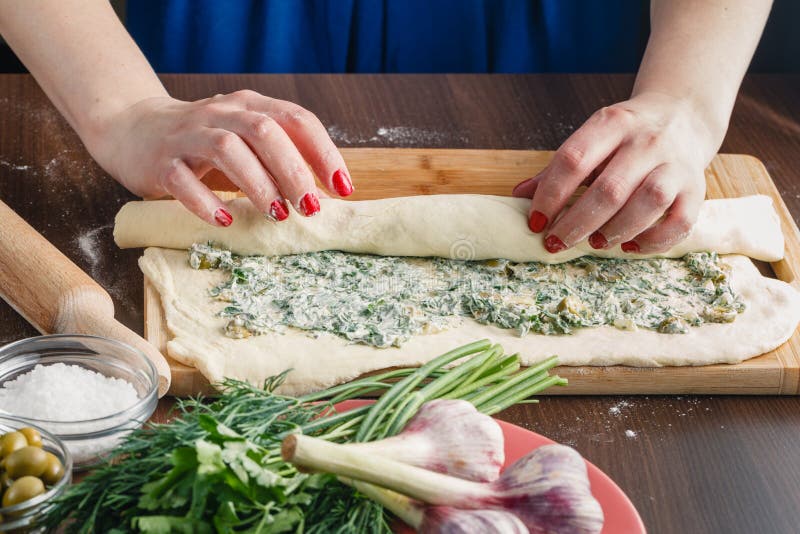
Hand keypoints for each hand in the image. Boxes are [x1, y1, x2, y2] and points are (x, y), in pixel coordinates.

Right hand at [88, 90, 352, 225]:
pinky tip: (224, 220)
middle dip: (293, 171)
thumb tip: (326, 191)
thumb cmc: (206, 143)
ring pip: (227, 149)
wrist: (133, 131)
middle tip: (311, 207)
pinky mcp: (161, 162)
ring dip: (257, 184)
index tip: (342, 187)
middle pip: (264, 131)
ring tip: (276, 215)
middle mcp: (221, 114)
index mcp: (250, 106)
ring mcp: (189, 135)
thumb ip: (281, 156)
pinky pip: (182, 180)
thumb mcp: (247, 140)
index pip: (296, 119)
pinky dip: (205, 201)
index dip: (323, 152)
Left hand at [513, 92, 716, 253]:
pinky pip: (680, 221)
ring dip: (615, 230)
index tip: (535, 221)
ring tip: (593, 243)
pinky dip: (653, 240)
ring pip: (648, 202)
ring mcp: (675, 165)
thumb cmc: (625, 136)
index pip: (574, 159)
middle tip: (556, 242)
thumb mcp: (591, 139)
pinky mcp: (696, 189)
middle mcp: (646, 141)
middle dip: (577, 222)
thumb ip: (557, 169)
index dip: (550, 194)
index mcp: (612, 124)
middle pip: (610, 188)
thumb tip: (518, 196)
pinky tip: (628, 246)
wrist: (683, 115)